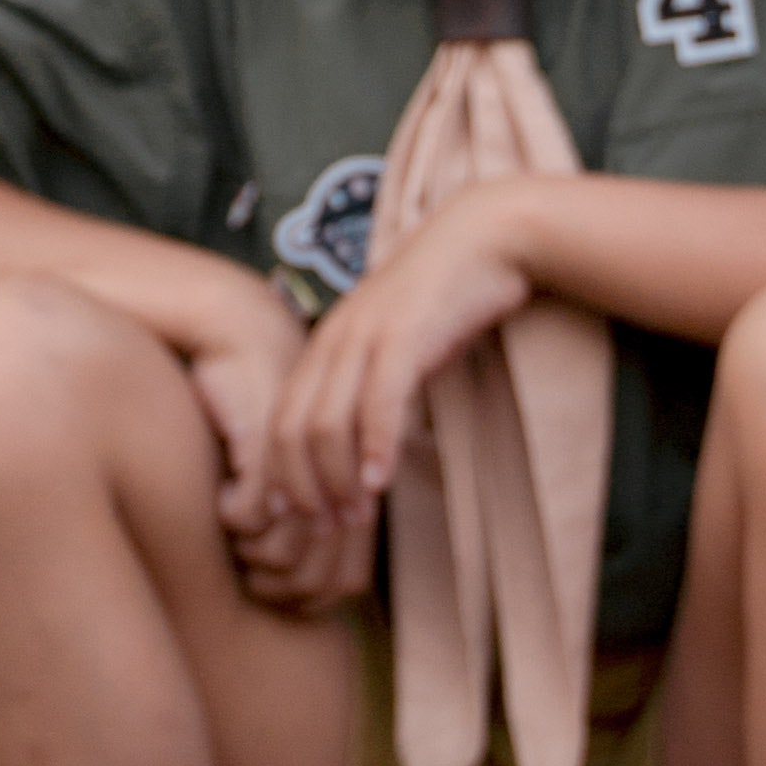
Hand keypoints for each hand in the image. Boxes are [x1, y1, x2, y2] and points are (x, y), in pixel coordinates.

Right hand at [164, 279, 355, 610]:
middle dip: (275, 586)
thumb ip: (305, 515)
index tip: (267, 585)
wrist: (248, 336)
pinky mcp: (270, 443)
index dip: (307, 600)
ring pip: (283, 552)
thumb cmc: (265, 410)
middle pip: (315, 580)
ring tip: (232, 531)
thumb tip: (299, 585)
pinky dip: (231, 518)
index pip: (344, 584)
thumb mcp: (292, 466)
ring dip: (251, 552)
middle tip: (245, 568)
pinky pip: (250, 515)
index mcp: (355, 490)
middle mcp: (339, 484)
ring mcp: (309, 467)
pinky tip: (218, 497)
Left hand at [249, 186, 543, 557]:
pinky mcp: (403, 334)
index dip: (282, 476)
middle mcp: (332, 340)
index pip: (279, 421)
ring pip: (326, 423)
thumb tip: (362, 443)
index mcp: (324, 344)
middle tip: (326, 529)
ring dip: (336, 480)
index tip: (297, 517)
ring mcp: (364, 335)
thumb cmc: (445, 298)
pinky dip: (374, 447)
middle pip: (289, 430)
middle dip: (302, 488)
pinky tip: (380, 482)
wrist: (486, 236)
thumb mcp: (395, 343)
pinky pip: (378, 400)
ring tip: (355, 518)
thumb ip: (370, 384)